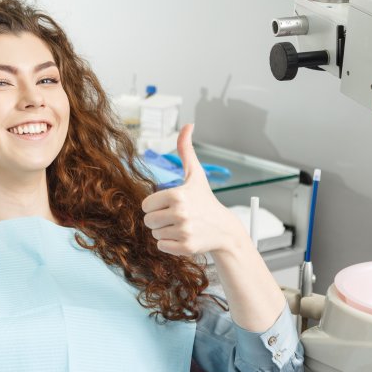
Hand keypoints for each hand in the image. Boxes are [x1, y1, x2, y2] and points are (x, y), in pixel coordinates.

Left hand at [141, 124, 244, 255]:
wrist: (225, 230)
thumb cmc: (206, 200)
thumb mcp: (195, 174)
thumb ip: (186, 150)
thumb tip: (188, 124)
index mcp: (177, 194)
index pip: (146, 205)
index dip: (156, 206)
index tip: (171, 205)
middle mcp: (180, 212)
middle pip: (148, 221)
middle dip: (159, 220)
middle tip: (176, 217)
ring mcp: (184, 231)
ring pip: (154, 234)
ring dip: (165, 231)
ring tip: (182, 226)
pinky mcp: (186, 247)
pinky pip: (162, 246)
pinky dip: (170, 244)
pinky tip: (185, 237)